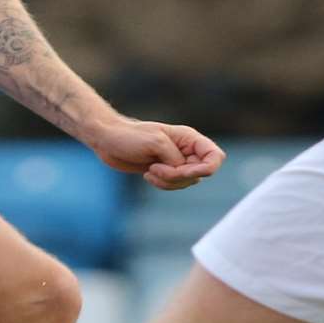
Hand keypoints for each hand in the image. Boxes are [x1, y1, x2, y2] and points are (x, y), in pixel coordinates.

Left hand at [86, 117, 225, 190]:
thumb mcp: (155, 143)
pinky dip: (162, 184)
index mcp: (189, 138)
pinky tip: (148, 175)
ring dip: (168, 182)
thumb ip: (175, 159)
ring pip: (187, 183)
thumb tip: (185, 173)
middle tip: (157, 168)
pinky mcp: (165, 172)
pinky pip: (174, 186)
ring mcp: (176, 162)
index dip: (206, 169)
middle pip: (200, 174)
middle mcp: (186, 150)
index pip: (215, 156)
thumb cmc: (129, 136)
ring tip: (150, 171)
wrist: (108, 140)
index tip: (184, 171)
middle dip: (178, 177)